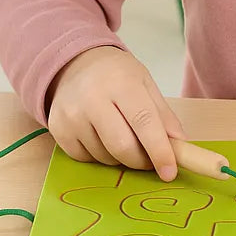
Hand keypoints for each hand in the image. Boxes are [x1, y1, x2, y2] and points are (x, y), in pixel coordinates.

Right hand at [46, 46, 186, 177]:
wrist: (74, 63)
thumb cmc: (115, 74)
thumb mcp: (145, 83)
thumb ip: (162, 113)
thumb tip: (178, 143)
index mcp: (122, 83)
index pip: (144, 122)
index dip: (159, 150)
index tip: (169, 171)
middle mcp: (93, 99)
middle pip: (122, 146)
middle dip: (141, 161)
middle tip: (149, 160)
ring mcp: (72, 116)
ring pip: (104, 156)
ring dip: (120, 158)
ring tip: (123, 138)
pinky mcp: (57, 129)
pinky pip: (85, 159)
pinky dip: (100, 156)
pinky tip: (102, 138)